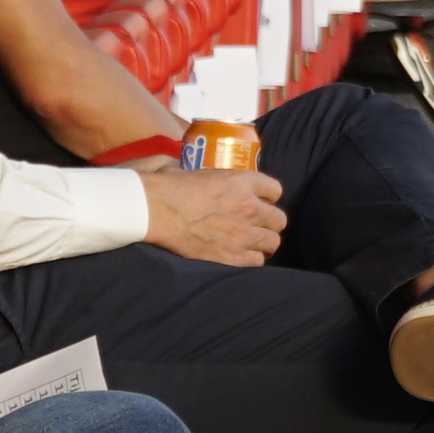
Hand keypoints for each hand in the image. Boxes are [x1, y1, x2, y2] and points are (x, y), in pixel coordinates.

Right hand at [137, 166, 284, 266]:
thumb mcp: (196, 170)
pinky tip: (239, 255)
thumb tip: (205, 177)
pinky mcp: (232, 256)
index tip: (259, 201)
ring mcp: (243, 234)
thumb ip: (212, 177)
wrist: (154, 210)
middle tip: (256, 225)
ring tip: (251, 243)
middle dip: (269, 223)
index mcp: (241, 181)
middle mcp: (249, 207)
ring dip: (263, 243)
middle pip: (279, 220)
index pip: (275, 190)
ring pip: (273, 243)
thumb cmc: (168, 186)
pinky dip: (250, 259)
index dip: (267, 197)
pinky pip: (257, 261)